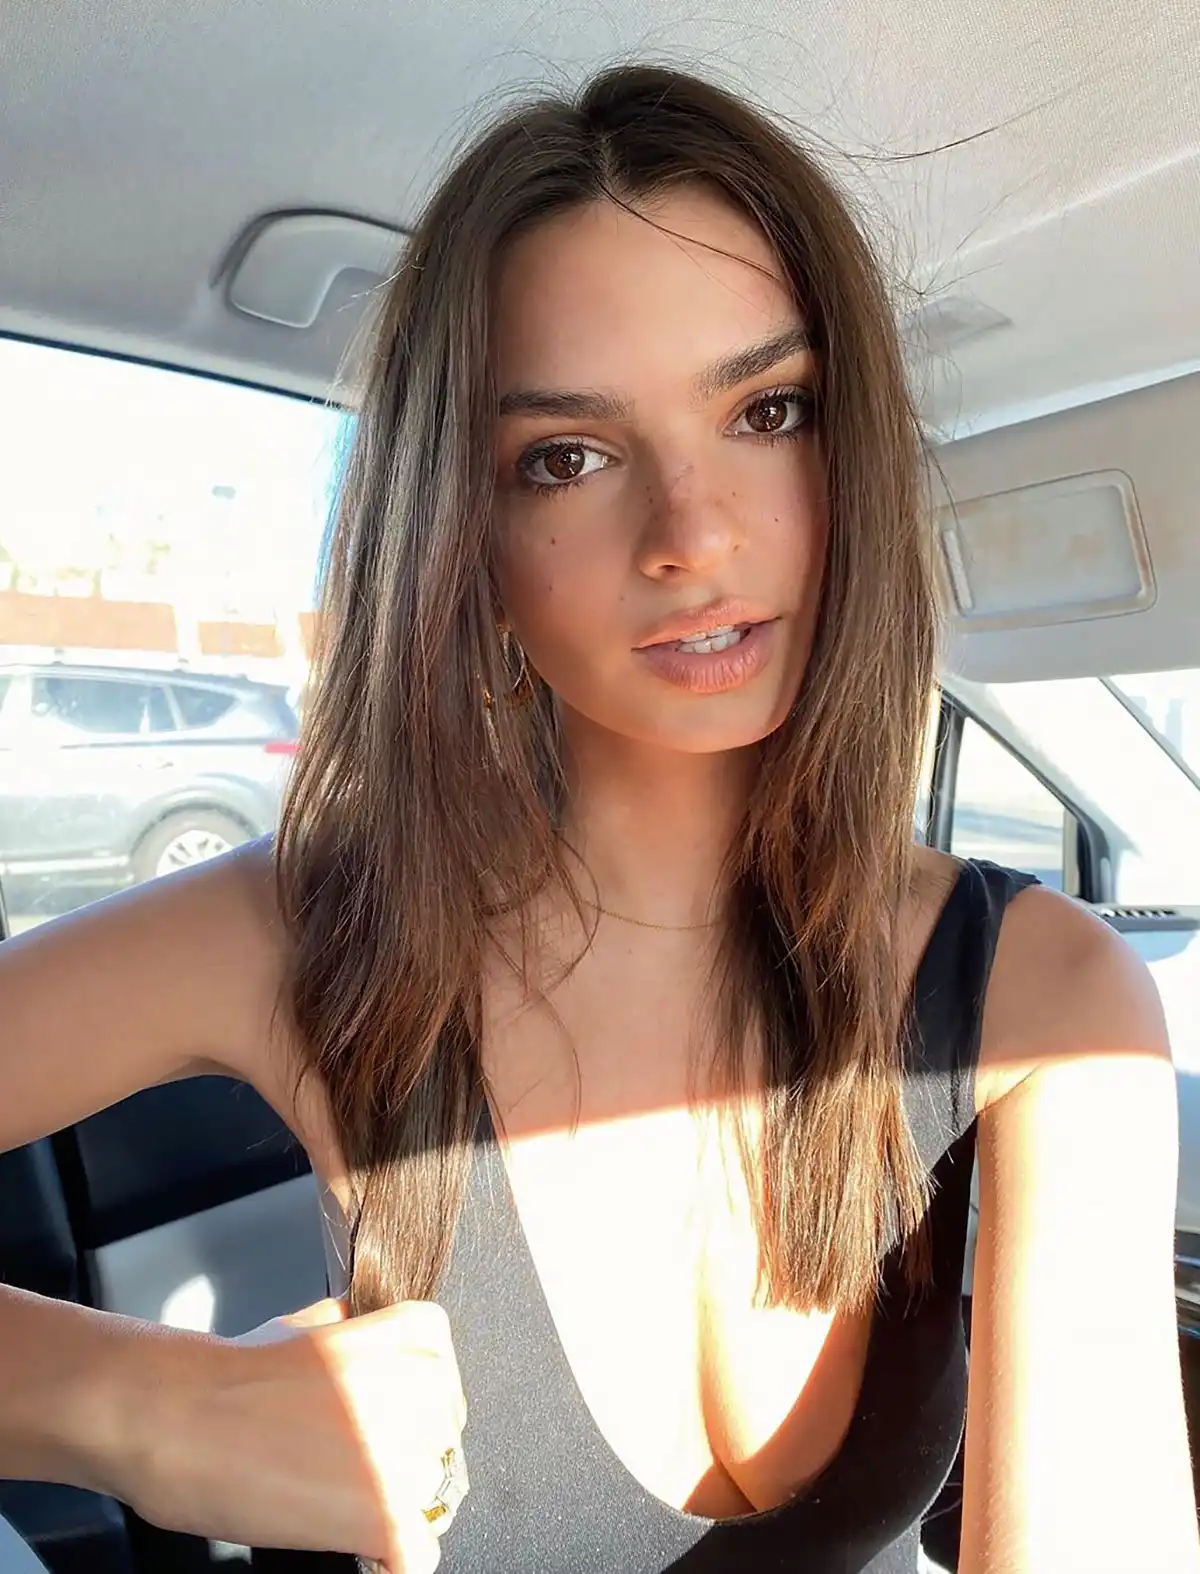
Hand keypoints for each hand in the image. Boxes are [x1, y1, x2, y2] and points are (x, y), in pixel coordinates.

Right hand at [115, 1296, 466, 1571]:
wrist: (179, 1417)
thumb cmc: (231, 1373)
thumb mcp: (312, 1323)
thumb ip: (360, 1331)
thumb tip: (374, 1344)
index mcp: (408, 1338)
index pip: (444, 1371)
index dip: (410, 1395)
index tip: (384, 1411)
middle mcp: (418, 1389)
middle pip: (440, 1432)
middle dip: (399, 1445)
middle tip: (344, 1455)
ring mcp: (405, 1454)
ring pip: (430, 1490)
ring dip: (391, 1498)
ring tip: (334, 1492)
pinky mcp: (383, 1515)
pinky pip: (419, 1552)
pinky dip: (393, 1556)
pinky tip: (359, 1542)